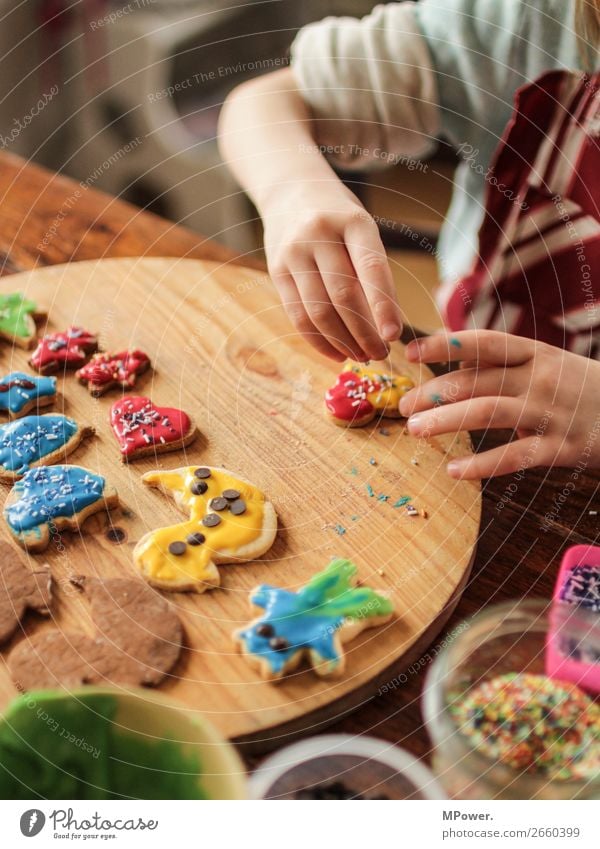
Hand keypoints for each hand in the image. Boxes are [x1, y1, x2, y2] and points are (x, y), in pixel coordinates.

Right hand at [263, 184, 402, 361]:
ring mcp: (294, 252)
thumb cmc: (339, 219)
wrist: (291, 192)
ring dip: (342, 342)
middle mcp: (320, 234)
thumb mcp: (363, 231)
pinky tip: (337, 352)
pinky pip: (297, 315)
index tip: (394, 336)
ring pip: (318, 311)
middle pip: (343, 295)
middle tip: (381, 354)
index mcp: (353, 221)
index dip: (383, 306)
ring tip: (361, 356)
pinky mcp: (276, 270)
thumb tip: (387, 327)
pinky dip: (319, 340)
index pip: (371, 268)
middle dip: (364, 333)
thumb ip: (374, 272)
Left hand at [399, 330, 599, 478]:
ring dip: (446, 421)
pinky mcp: (561, 448)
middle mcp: (541, 378)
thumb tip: (452, 371)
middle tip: (402, 407)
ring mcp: (551, 413)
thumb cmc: (582, 390)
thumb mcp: (549, 366)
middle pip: (477, 380)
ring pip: (487, 413)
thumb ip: (505, 368)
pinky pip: (514, 456)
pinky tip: (453, 471)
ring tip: (415, 430)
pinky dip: (481, 464)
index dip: (445, 346)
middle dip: (433, 393)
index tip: (410, 353)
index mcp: (536, 353)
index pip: (484, 343)